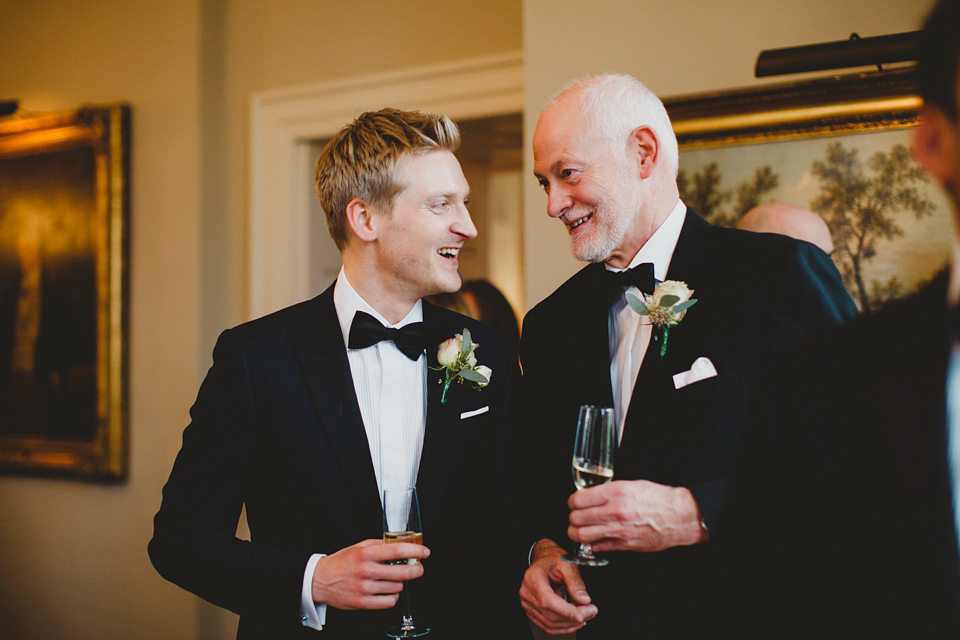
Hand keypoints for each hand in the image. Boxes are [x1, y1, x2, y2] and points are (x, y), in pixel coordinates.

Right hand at [311, 539, 428, 609]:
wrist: (321, 580)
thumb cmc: (342, 562)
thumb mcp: (359, 547)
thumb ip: (380, 545)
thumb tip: (402, 543)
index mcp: (366, 554)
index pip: (397, 550)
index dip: (415, 551)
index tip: (425, 552)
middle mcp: (366, 570)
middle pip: (401, 572)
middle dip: (415, 570)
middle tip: (418, 568)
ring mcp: (364, 588)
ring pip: (397, 587)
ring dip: (400, 583)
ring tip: (393, 579)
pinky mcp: (362, 603)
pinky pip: (389, 601)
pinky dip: (393, 596)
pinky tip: (388, 591)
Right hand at [519, 539, 596, 633]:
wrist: (544, 560)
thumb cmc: (553, 560)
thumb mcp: (567, 564)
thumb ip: (575, 581)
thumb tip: (584, 600)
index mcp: (533, 578)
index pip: (547, 600)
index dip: (565, 611)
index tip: (582, 614)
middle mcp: (527, 592)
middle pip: (550, 614)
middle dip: (573, 618)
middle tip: (591, 611)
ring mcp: (528, 604)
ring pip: (550, 624)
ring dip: (570, 624)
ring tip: (586, 615)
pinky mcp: (533, 612)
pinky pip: (547, 626)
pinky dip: (563, 627)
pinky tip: (575, 621)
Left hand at [568, 480, 707, 551]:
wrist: (680, 516)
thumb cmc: (659, 499)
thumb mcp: (632, 485)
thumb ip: (610, 491)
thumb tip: (592, 496)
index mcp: (616, 493)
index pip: (579, 499)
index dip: (573, 501)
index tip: (574, 503)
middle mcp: (615, 511)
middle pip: (577, 518)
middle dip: (573, 517)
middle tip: (575, 516)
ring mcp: (619, 530)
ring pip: (583, 535)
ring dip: (576, 533)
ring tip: (578, 530)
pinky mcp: (625, 545)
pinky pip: (598, 547)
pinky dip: (591, 544)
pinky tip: (593, 540)